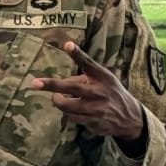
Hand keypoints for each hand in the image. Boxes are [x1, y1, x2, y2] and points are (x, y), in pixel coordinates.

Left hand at [33, 42, 147, 147]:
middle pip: (72, 88)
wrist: (130, 117)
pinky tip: (73, 110)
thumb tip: (57, 85)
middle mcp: (99, 91)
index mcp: (102, 76)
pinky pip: (71, 117)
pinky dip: (67, 113)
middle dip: (52, 85)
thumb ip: (82, 78)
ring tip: (57, 97)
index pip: (88, 63)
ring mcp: (97, 108)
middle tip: (34, 83)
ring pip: (66, 105)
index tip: (67, 44)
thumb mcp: (103, 80)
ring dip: (58, 101)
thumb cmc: (109, 93)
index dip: (77, 54)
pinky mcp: (93, 121)